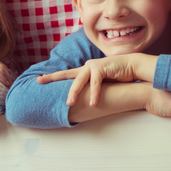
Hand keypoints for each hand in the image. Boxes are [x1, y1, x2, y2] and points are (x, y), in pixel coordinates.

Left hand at [37, 55, 152, 106]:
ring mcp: (93, 66)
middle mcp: (86, 67)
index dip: (52, 77)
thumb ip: (90, 89)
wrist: (132, 66)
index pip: (65, 74)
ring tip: (69, 104)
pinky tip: (92, 103)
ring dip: (74, 92)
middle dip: (53, 79)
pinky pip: (96, 83)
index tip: (38, 79)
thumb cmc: (116, 76)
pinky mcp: (102, 68)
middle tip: (40, 83)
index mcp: (84, 71)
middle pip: (66, 74)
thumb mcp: (101, 84)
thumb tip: (82, 101)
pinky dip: (94, 94)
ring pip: (79, 80)